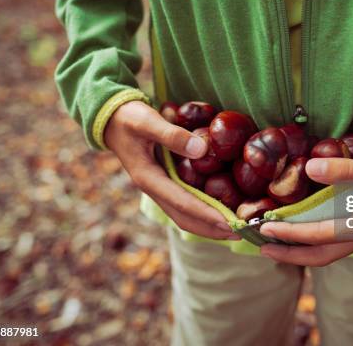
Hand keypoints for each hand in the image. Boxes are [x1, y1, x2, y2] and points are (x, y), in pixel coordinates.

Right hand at [105, 101, 239, 239]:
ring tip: (235, 230)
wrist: (110, 118)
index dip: (208, 215)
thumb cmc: (129, 117)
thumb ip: (172, 134)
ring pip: (184, 215)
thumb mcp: (147, 121)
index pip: (183, 204)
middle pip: (185, 219)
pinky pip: (184, 204)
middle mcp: (154, 189)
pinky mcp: (163, 183)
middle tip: (241, 234)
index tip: (231, 223)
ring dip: (208, 225)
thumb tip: (202, 150)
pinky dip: (203, 212)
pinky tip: (221, 211)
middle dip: (212, 229)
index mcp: (148, 179)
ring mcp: (158, 188)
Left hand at [259, 154, 352, 265]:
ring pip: (328, 250)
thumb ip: (346, 170)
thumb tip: (309, 168)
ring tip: (276, 241)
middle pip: (322, 255)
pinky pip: (334, 240)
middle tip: (262, 246)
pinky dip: (314, 238)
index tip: (266, 228)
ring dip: (301, 248)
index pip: (321, 236)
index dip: (292, 233)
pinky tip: (303, 228)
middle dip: (291, 254)